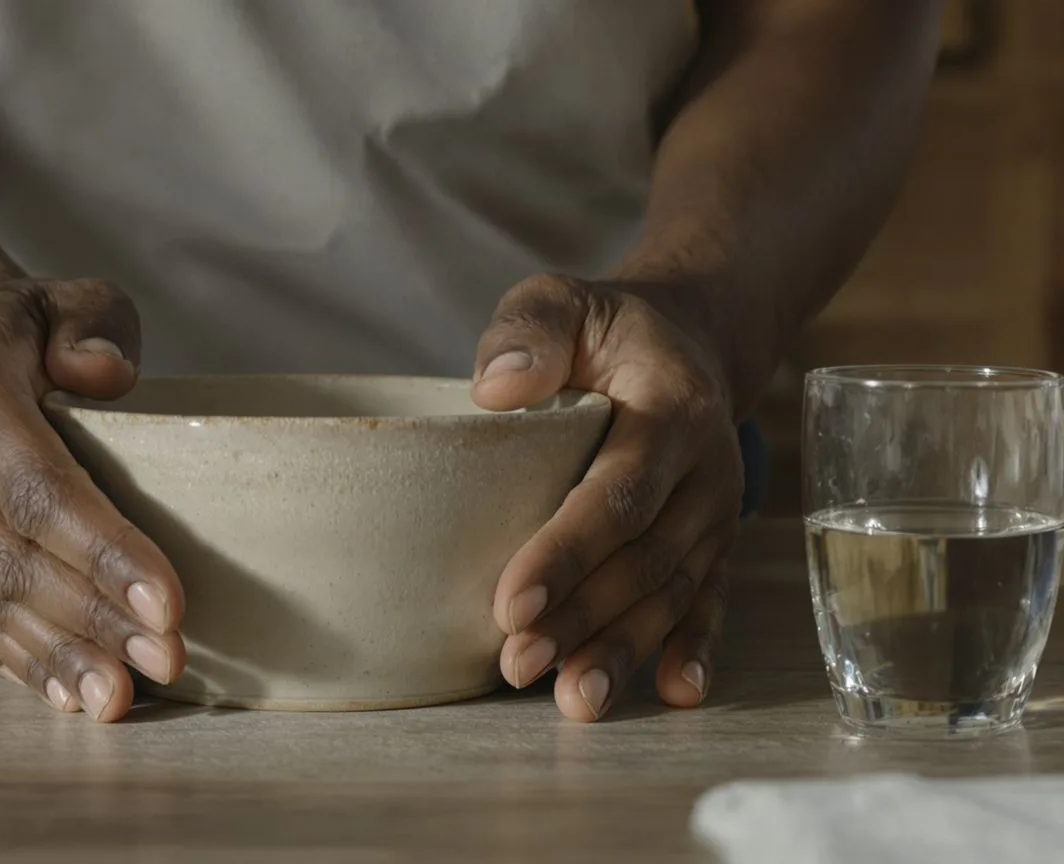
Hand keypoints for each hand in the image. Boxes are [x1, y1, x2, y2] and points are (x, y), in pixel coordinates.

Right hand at [0, 279, 184, 721]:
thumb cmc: (20, 330)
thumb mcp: (64, 297)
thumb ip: (92, 325)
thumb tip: (108, 375)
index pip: (39, 491)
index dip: (103, 552)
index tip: (165, 602)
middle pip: (16, 562)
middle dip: (95, 620)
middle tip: (167, 658)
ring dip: (60, 659)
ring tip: (121, 699)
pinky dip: (22, 667)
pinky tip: (71, 697)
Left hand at [473, 275, 741, 721]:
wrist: (684, 342)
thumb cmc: (603, 329)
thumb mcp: (561, 299)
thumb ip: (530, 329)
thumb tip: (497, 390)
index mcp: (672, 409)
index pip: (618, 491)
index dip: (567, 551)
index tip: (511, 602)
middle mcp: (705, 471)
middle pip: (644, 559)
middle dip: (582, 619)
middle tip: (518, 664)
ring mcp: (714, 515)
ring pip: (671, 593)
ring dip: (623, 649)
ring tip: (574, 699)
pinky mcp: (712, 544)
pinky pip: (709, 601)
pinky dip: (694, 649)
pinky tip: (676, 692)